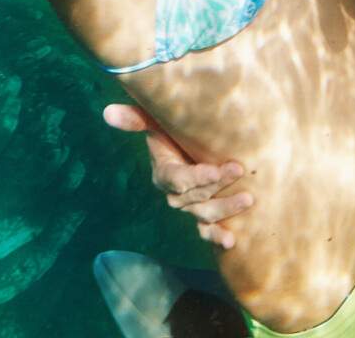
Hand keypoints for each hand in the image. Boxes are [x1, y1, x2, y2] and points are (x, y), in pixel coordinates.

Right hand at [102, 104, 253, 249]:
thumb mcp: (157, 122)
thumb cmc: (176, 132)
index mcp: (164, 172)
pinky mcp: (203, 217)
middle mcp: (175, 195)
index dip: (196, 177)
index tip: (215, 169)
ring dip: (225, 210)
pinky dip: (217, 237)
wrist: (196, 146)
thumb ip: (136, 118)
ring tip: (248, 200)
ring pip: (205, 214)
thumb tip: (106, 112)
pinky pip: (206, 231)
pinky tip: (230, 241)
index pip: (177, 179)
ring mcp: (189, 208)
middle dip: (218, 185)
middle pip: (195, 196)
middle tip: (239, 170)